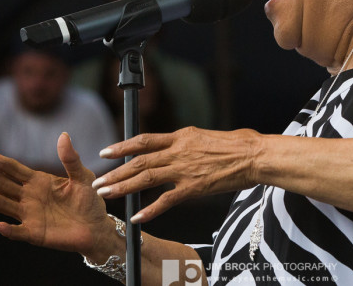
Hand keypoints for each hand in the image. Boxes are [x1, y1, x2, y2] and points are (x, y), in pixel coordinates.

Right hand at [0, 133, 113, 257]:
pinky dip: (9, 230)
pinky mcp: (35, 233)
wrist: (97, 226)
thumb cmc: (89, 200)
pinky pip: (18, 232)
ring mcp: (30, 215)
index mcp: (39, 181)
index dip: (1, 163)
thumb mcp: (82, 176)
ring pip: (5, 205)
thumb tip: (63, 134)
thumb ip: (70, 159)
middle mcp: (29, 197)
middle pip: (3, 185)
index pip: (15, 170)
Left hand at [93, 127, 260, 222]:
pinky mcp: (194, 187)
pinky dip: (150, 210)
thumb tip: (177, 144)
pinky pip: (167, 200)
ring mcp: (184, 169)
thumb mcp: (205, 136)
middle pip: (139, 161)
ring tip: (106, 194)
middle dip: (116, 172)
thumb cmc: (236, 144)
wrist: (253, 155)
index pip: (144, 140)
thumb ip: (186, 142)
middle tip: (98, 181)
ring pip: (146, 178)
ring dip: (123, 187)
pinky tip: (137, 217)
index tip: (106, 152)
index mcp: (181, 136)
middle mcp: (178, 151)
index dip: (122, 146)